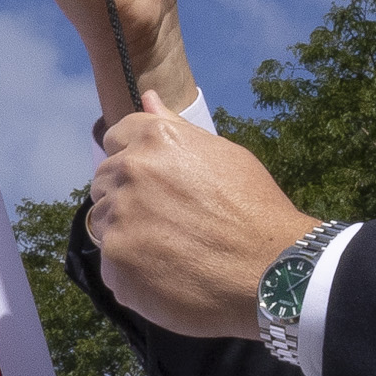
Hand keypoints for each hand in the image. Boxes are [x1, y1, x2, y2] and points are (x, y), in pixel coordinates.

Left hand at [81, 101, 329, 333]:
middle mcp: (130, 171)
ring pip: (104, 224)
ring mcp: (119, 218)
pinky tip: (168, 277)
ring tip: (172, 251)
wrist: (271, 271)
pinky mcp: (115, 263)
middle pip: (104, 181)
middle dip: (127, 197)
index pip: (115, 139)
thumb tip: (149, 98)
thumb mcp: (223, 154)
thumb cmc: (254, 209)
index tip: (155, 183)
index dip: (134, 160)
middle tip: (169, 221)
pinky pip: (111, 264)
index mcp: (154, 139)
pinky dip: (132, 273)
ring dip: (128, 235)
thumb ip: (175, 127)